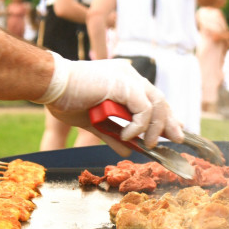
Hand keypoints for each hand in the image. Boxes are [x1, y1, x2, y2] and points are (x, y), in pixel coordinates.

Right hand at [36, 52, 184, 155]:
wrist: (51, 85)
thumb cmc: (68, 100)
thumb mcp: (95, 124)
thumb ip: (112, 135)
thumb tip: (126, 151)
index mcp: (124, 82)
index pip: (151, 100)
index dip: (164, 116)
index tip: (173, 130)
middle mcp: (130, 76)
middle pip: (159, 100)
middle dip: (170, 122)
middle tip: (177, 139)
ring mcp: (127, 78)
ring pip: (156, 103)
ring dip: (156, 126)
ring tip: (151, 143)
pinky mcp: (122, 83)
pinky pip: (142, 108)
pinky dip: (139, 124)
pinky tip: (128, 134)